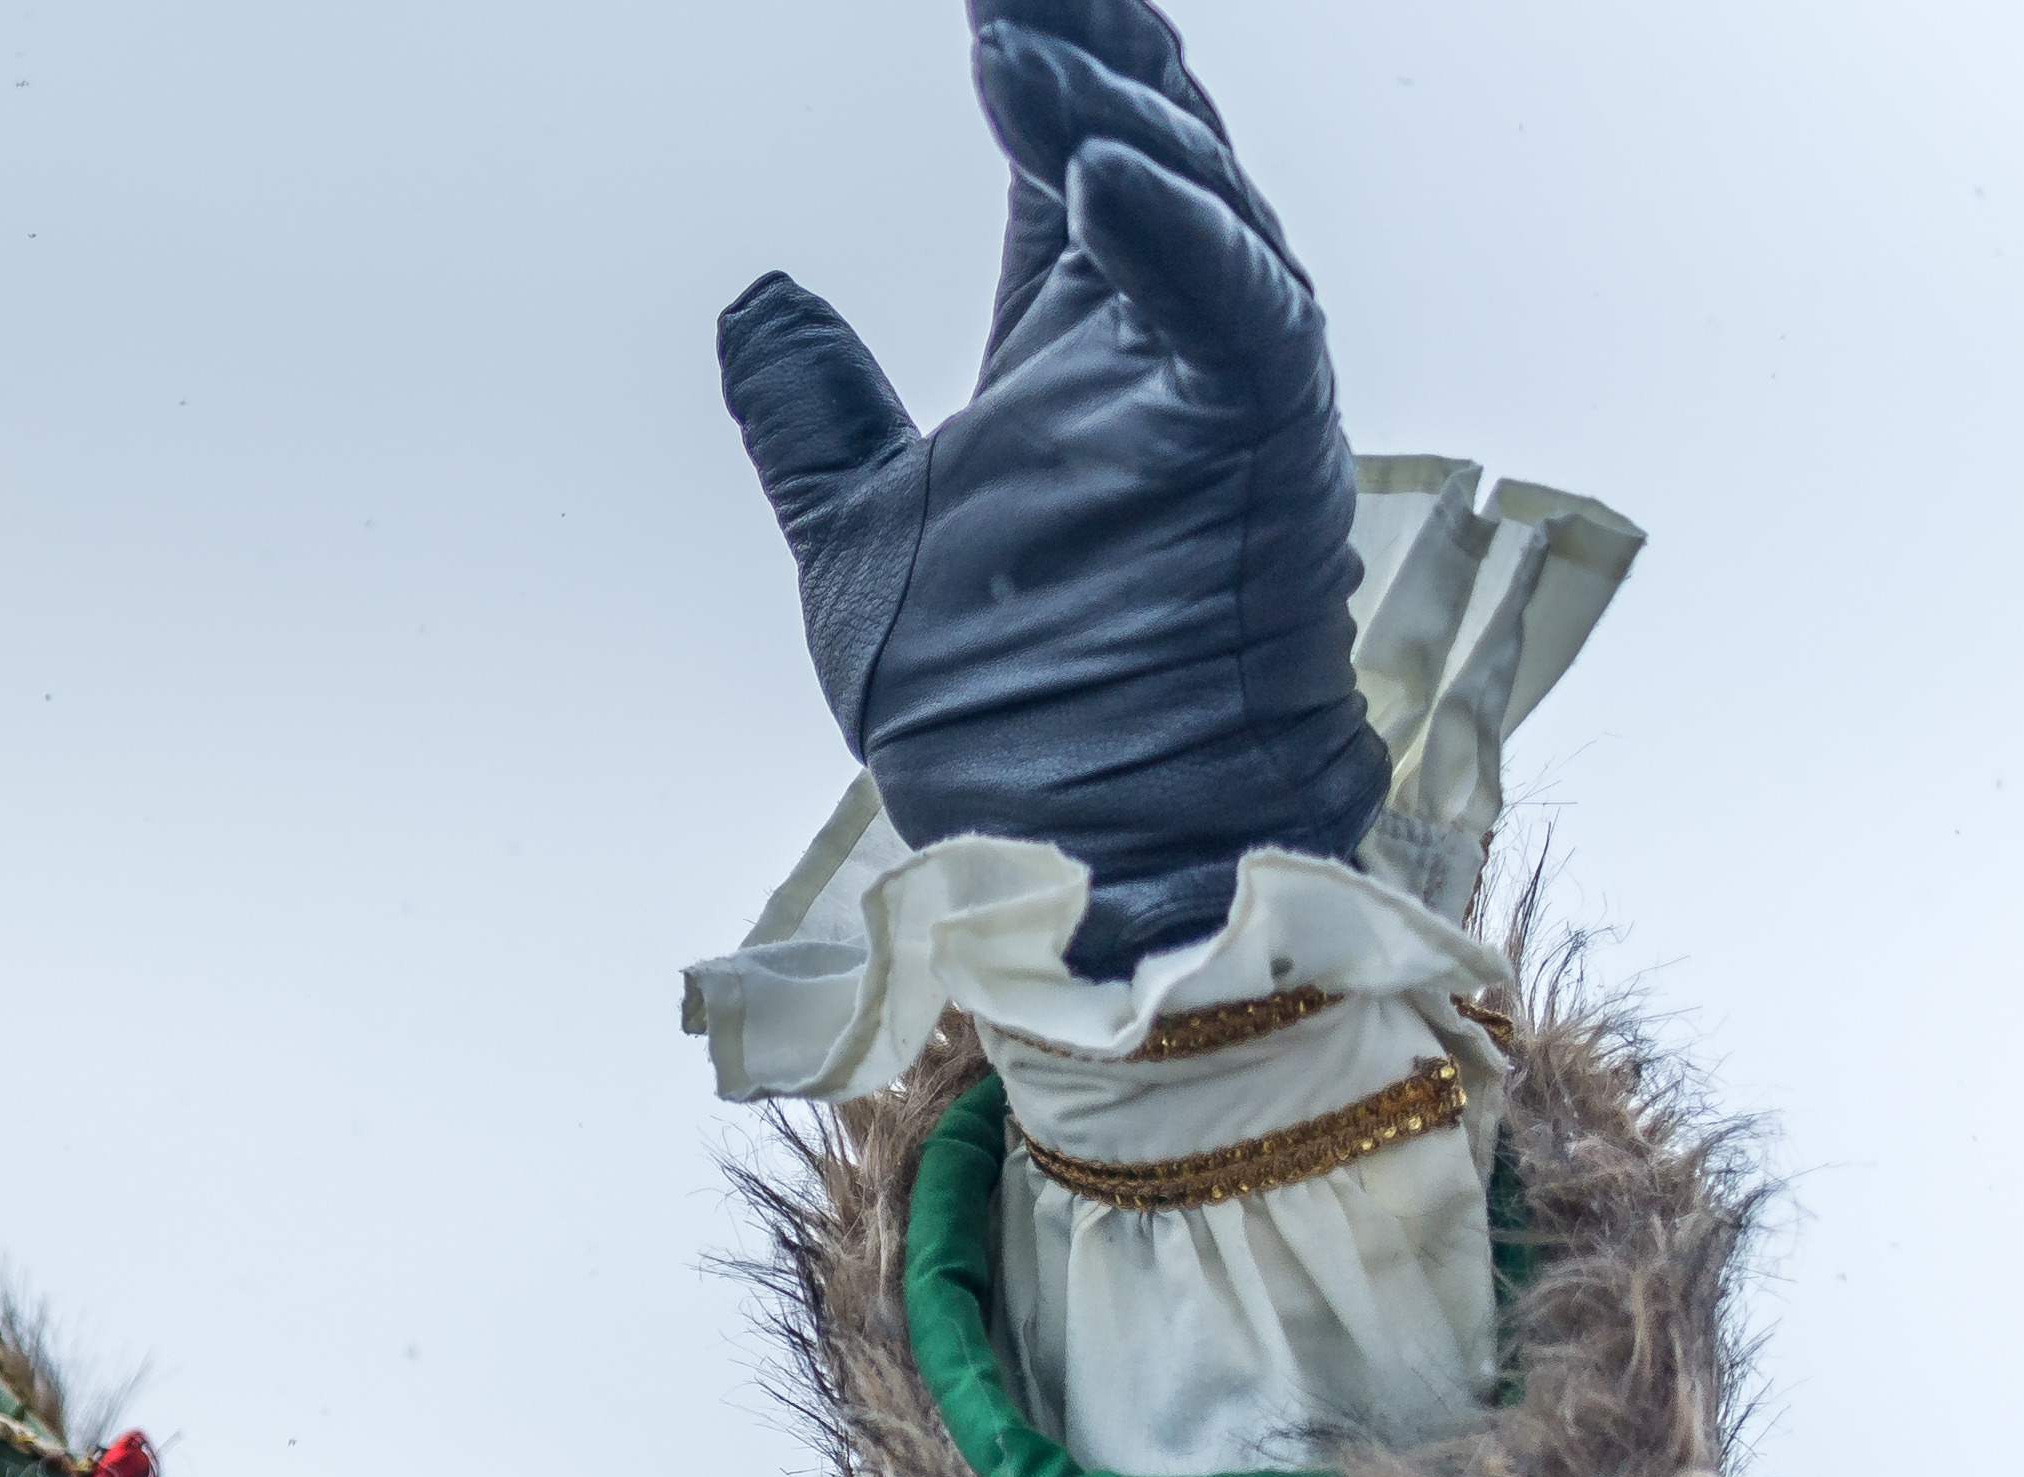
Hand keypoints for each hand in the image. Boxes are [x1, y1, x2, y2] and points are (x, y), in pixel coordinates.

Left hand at [717, 0, 1381, 980]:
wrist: (1067, 850)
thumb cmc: (997, 712)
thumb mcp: (853, 536)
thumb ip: (813, 412)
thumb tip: (757, 292)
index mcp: (1075, 350)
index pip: (1060, 167)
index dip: (1034, 65)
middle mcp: (1163, 348)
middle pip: (1141, 144)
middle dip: (1094, 40)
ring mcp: (1225, 392)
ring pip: (1191, 204)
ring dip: (1106, 117)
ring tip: (1017, 43)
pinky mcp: (1266, 451)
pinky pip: (1234, 314)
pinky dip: (1170, 236)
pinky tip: (1094, 168)